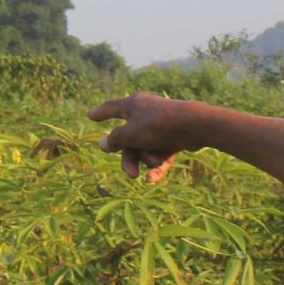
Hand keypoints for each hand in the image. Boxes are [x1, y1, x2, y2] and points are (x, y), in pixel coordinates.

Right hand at [86, 93, 202, 182]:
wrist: (193, 126)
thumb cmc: (157, 126)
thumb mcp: (130, 135)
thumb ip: (115, 140)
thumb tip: (101, 144)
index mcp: (132, 105)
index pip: (111, 108)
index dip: (100, 113)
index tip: (90, 116)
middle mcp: (144, 113)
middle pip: (128, 139)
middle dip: (129, 159)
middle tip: (130, 174)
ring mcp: (159, 126)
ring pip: (144, 148)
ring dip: (146, 160)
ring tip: (154, 165)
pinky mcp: (172, 137)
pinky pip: (159, 153)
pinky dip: (157, 165)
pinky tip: (154, 179)